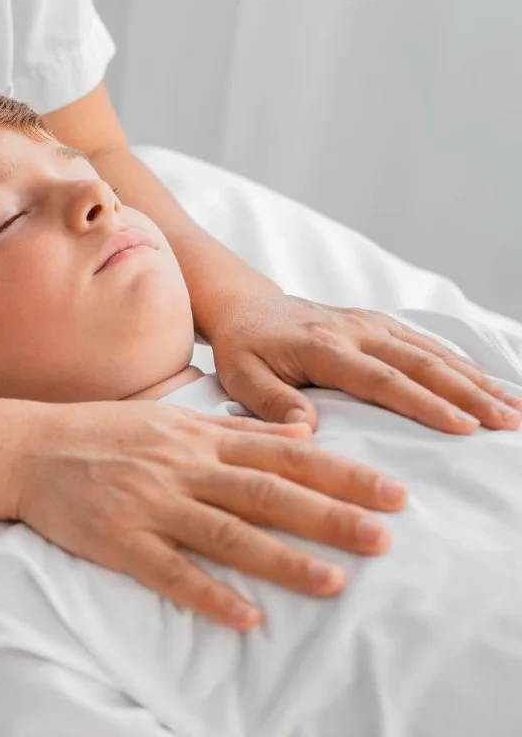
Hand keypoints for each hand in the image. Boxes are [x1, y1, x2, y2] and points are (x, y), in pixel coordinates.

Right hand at [12, 400, 406, 628]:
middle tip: (385, 538)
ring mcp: (152, 505)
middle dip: (330, 515)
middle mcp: (185, 468)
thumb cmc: (106, 435)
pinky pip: (169, 572)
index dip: (343, 474)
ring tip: (333, 583)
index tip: (394, 492)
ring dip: (282, 558)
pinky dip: (209, 594)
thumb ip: (238, 431)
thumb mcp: (175, 420)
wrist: (29, 449)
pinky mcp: (120, 541)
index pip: (287, 456)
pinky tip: (247, 619)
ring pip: (227, 533)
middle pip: (269, 493)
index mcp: (202, 439)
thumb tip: (303, 435)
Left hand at [207, 295, 521, 433]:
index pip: (382, 380)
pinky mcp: (382, 324)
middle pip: (421, 364)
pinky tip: (492, 386)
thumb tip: (306, 429)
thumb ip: (271, 403)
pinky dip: (463, 365)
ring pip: (433, 352)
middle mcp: (356, 330)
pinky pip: (429, 345)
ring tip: (514, 410)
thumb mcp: (242, 376)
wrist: (249, 307)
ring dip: (476, 380)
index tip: (462, 427)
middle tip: (507, 422)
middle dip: (469, 393)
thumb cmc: (244, 349)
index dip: (424, 404)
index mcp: (324, 347)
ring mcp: (373, 324)